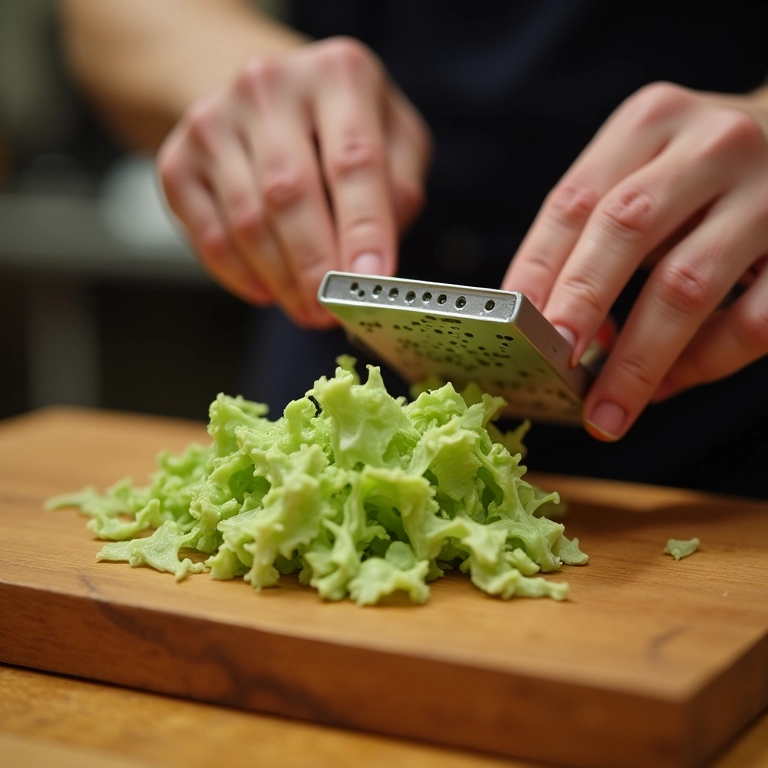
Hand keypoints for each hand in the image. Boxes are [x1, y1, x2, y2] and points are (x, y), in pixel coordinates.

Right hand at [158, 37, 430, 327]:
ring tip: (307, 310)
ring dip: (280, 280)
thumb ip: (399, 191)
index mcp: (339, 75)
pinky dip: (239, 274)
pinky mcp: (179, 159)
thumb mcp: (395, 140)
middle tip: (331, 313)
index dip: (363, 229)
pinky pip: (208, 234)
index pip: (355, 161)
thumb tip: (374, 259)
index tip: (370, 283)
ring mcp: (215, 120)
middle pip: (289, 193)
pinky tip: (266, 291)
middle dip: (314, 267)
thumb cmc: (342, 129)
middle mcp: (270, 85)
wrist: (268, 98)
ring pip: (247, 220)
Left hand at [503, 82, 767, 439]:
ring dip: (638, 360)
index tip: (510, 324)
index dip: (536, 267)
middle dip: (582, 305)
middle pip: (626, 229)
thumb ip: (596, 235)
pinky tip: (668, 385)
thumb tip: (561, 331)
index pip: (575, 200)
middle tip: (554, 366)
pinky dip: (702, 363)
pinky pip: (751, 320)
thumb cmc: (698, 177)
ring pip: (688, 285)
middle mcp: (711, 146)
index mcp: (650, 123)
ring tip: (606, 412)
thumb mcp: (642, 173)